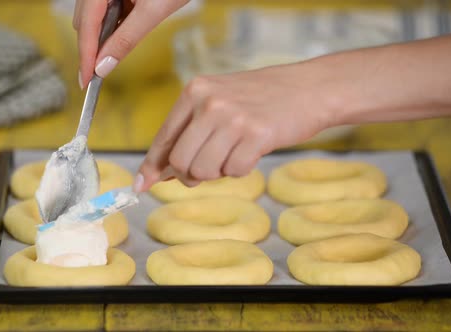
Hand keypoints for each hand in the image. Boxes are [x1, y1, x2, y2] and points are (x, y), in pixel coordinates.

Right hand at [73, 0, 188, 86]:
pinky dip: (110, 25)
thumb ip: (126, 40)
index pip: (86, 26)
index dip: (85, 57)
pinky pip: (103, 9)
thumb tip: (104, 66)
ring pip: (90, 16)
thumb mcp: (153, 12)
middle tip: (96, 75)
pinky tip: (121, 33)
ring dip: (100, 38)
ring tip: (109, 56)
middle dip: (90, 49)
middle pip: (83, 22)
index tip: (85, 81)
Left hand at [134, 63, 339, 191]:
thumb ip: (190, 133)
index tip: (142, 185)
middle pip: (180, 162)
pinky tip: (252, 150)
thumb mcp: (218, 102)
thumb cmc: (260, 100)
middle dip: (190, 175)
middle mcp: (209, 102)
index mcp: (194, 91)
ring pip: (204, 171)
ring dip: (218, 172)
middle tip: (210, 167)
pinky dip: (241, 169)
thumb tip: (159, 173)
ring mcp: (233, 118)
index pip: (164, 139)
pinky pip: (233, 172)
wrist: (309, 88)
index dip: (152, 167)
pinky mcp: (256, 135)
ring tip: (235, 151)